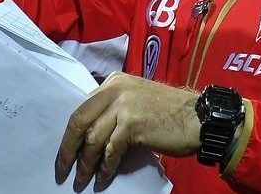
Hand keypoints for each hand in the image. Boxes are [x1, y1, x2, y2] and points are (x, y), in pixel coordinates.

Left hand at [55, 73, 200, 191]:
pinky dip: (105, 167)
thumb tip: (89, 135)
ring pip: (93, 138)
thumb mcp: (135, 100)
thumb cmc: (168, 112)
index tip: (65, 151)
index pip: (82, 107)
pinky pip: (111, 150)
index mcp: (114, 82)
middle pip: (79, 121)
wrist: (198, 117)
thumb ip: (113, 109)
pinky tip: (103, 178)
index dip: (70, 133)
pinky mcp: (133, 124)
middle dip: (68, 149)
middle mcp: (115, 89)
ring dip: (86, 163)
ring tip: (82, 180)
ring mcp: (124, 105)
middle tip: (63, 169)